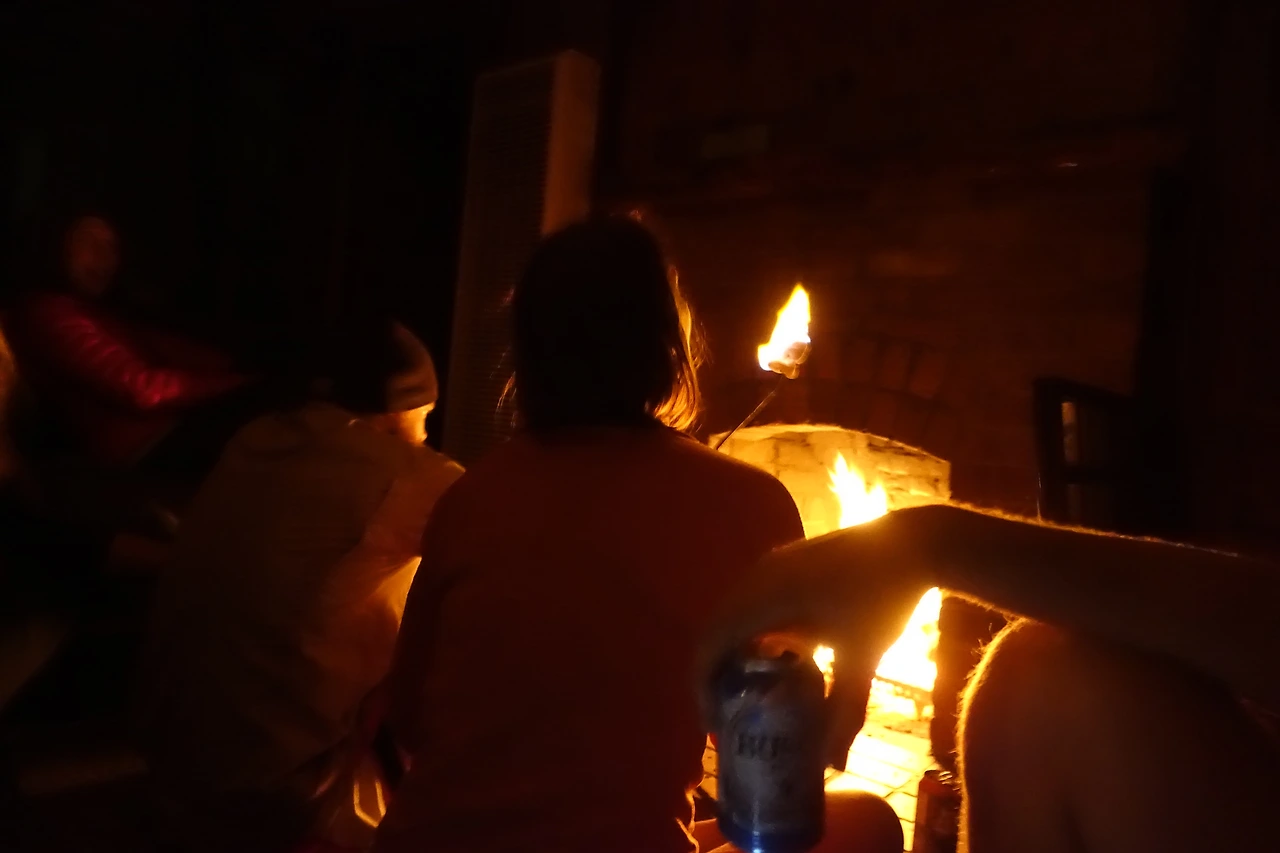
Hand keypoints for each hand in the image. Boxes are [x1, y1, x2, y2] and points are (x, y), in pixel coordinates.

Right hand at [698, 508, 938, 765]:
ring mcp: (768, 566)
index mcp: (764, 599)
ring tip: (744, 692)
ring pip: (730, 614)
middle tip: (726, 716)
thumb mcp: (862, 659)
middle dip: (713, 675)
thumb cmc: (883, 600)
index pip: (711, 644)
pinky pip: (748, 601)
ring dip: (729, 652)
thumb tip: (834, 765)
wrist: (911, 543)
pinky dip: (747, 632)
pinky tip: (773, 659)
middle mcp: (756, 578)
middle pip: (713, 630)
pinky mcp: (783, 563)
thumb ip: (844, 712)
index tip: (716, 724)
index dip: (703, 687)